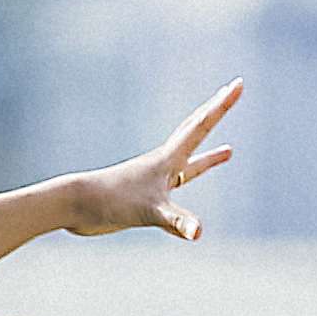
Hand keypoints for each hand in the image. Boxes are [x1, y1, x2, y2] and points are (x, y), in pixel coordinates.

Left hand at [51, 81, 238, 241]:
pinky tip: (190, 188)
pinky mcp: (148, 195)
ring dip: (209, 155)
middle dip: (216, 112)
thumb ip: (177, 222)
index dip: (222, 105)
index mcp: (167, 159)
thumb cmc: (111, 203)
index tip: (239, 83)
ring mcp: (155, 178)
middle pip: (196, 131)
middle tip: (233, 91)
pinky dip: (189, 182)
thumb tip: (199, 232)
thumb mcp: (150, 213)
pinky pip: (177, 184)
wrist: (76, 205)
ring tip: (230, 151)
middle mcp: (163, 163)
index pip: (202, 126)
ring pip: (189, 161)